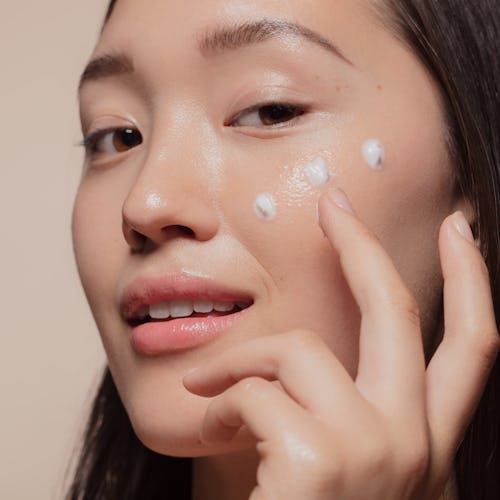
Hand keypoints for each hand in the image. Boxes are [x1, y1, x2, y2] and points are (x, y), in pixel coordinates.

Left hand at [184, 189, 498, 499]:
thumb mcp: (346, 466)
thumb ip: (344, 411)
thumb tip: (310, 355)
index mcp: (424, 441)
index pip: (473, 346)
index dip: (472, 280)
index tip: (462, 227)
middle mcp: (413, 442)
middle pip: (399, 312)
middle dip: (366, 245)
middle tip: (335, 202)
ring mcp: (374, 449)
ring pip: (300, 349)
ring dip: (245, 359)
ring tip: (211, 387)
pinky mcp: (321, 459)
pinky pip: (256, 389)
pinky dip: (222, 396)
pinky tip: (210, 424)